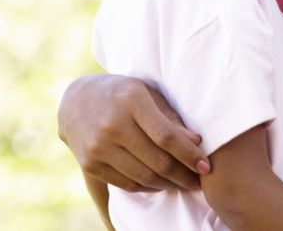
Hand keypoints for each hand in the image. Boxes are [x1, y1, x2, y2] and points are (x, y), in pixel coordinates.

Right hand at [58, 74, 209, 191]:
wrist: (76, 100)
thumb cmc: (122, 94)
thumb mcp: (147, 94)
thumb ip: (170, 118)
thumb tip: (196, 142)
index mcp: (132, 101)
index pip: (167, 137)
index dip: (189, 155)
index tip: (206, 166)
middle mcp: (112, 125)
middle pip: (157, 161)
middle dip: (183, 175)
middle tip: (199, 182)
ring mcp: (98, 147)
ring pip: (143, 177)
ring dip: (168, 185)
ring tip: (184, 184)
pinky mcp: (90, 163)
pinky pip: (126, 183)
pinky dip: (147, 187)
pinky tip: (161, 185)